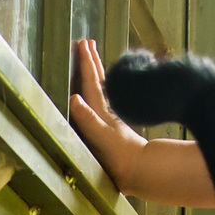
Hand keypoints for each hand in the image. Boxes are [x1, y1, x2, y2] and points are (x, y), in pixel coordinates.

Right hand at [69, 39, 148, 192]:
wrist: (140, 173)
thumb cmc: (120, 158)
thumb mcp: (100, 137)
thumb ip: (88, 119)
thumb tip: (74, 98)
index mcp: (100, 113)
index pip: (91, 83)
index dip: (86, 63)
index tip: (82, 43)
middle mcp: (105, 113)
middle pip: (98, 82)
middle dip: (91, 62)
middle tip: (88, 42)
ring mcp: (110, 121)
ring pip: (101, 92)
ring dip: (96, 75)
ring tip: (93, 62)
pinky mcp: (113, 132)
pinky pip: (102, 106)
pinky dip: (100, 95)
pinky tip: (99, 98)